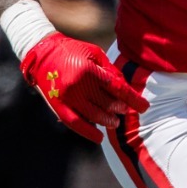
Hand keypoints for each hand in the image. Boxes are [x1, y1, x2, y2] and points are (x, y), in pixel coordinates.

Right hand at [19, 33, 146, 141]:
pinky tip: (98, 137)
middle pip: (106, 104)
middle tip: (124, 110)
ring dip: (107, 121)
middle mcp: (77, 85)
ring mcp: (66, 97)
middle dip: (120, 109)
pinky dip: (87, 132)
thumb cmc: (73, 50)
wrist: (42, 52)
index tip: (144, 108)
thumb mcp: (95, 54)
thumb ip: (111, 71)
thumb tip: (126, 89)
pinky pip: (73, 122)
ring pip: (93, 116)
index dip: (133, 100)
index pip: (117, 89)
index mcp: (89, 70)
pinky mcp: (56, 104)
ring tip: (114, 122)